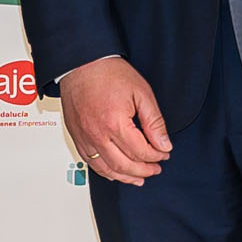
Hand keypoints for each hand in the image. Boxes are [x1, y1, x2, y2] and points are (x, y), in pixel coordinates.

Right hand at [58, 54, 170, 184]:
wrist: (81, 62)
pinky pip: (90, 163)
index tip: (164, 153)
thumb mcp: (141, 93)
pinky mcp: (76, 137)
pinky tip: (115, 172)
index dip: (156, 156)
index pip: (140, 152)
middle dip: (144, 170)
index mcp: (115, 123)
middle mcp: (97, 134)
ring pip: (106, 169)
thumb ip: (154, 122)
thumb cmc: (108, 73)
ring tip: (139, 178)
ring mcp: (84, 137)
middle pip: (124, 165)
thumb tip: (163, 144)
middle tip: (156, 169)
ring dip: (125, 177)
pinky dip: (105, 171)